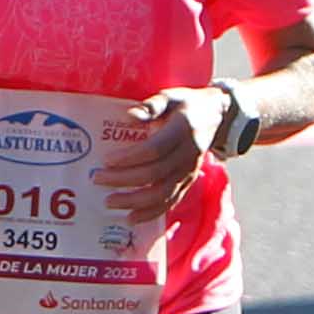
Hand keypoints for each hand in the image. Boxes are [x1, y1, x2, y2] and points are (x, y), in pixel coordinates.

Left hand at [100, 88, 221, 219]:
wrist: (215, 116)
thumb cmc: (186, 104)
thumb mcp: (170, 96)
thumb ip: (152, 105)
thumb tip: (130, 114)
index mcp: (182, 131)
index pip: (154, 149)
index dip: (130, 157)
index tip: (106, 160)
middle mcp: (187, 155)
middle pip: (154, 174)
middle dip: (124, 180)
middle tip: (97, 179)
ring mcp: (189, 172)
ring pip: (162, 194)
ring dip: (135, 202)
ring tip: (110, 202)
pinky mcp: (188, 182)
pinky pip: (170, 202)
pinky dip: (151, 213)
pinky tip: (131, 217)